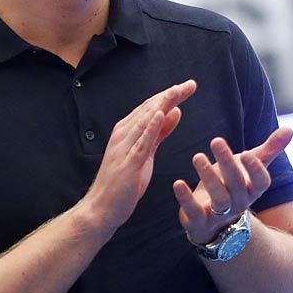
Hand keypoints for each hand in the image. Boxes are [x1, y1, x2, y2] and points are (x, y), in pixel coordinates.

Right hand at [80, 81, 195, 233]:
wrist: (102, 208)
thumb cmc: (124, 181)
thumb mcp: (147, 152)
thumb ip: (160, 132)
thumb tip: (175, 111)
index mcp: (128, 132)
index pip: (150, 108)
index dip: (169, 95)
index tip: (188, 86)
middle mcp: (123, 136)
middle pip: (149, 110)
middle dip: (170, 95)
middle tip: (191, 84)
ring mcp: (123, 149)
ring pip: (144, 121)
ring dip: (162, 105)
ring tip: (177, 91)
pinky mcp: (127, 164)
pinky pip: (141, 143)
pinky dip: (150, 127)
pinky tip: (161, 114)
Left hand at [174, 126, 292, 245]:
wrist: (215, 219)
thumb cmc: (234, 184)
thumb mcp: (251, 166)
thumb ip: (270, 148)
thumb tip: (290, 129)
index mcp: (254, 189)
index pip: (261, 182)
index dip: (256, 170)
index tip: (248, 153)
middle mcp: (240, 202)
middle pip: (236, 183)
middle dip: (227, 162)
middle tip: (216, 141)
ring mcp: (220, 214)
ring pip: (218, 197)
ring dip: (207, 176)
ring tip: (197, 156)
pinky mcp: (200, 221)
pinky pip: (194, 211)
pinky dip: (186, 198)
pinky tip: (178, 183)